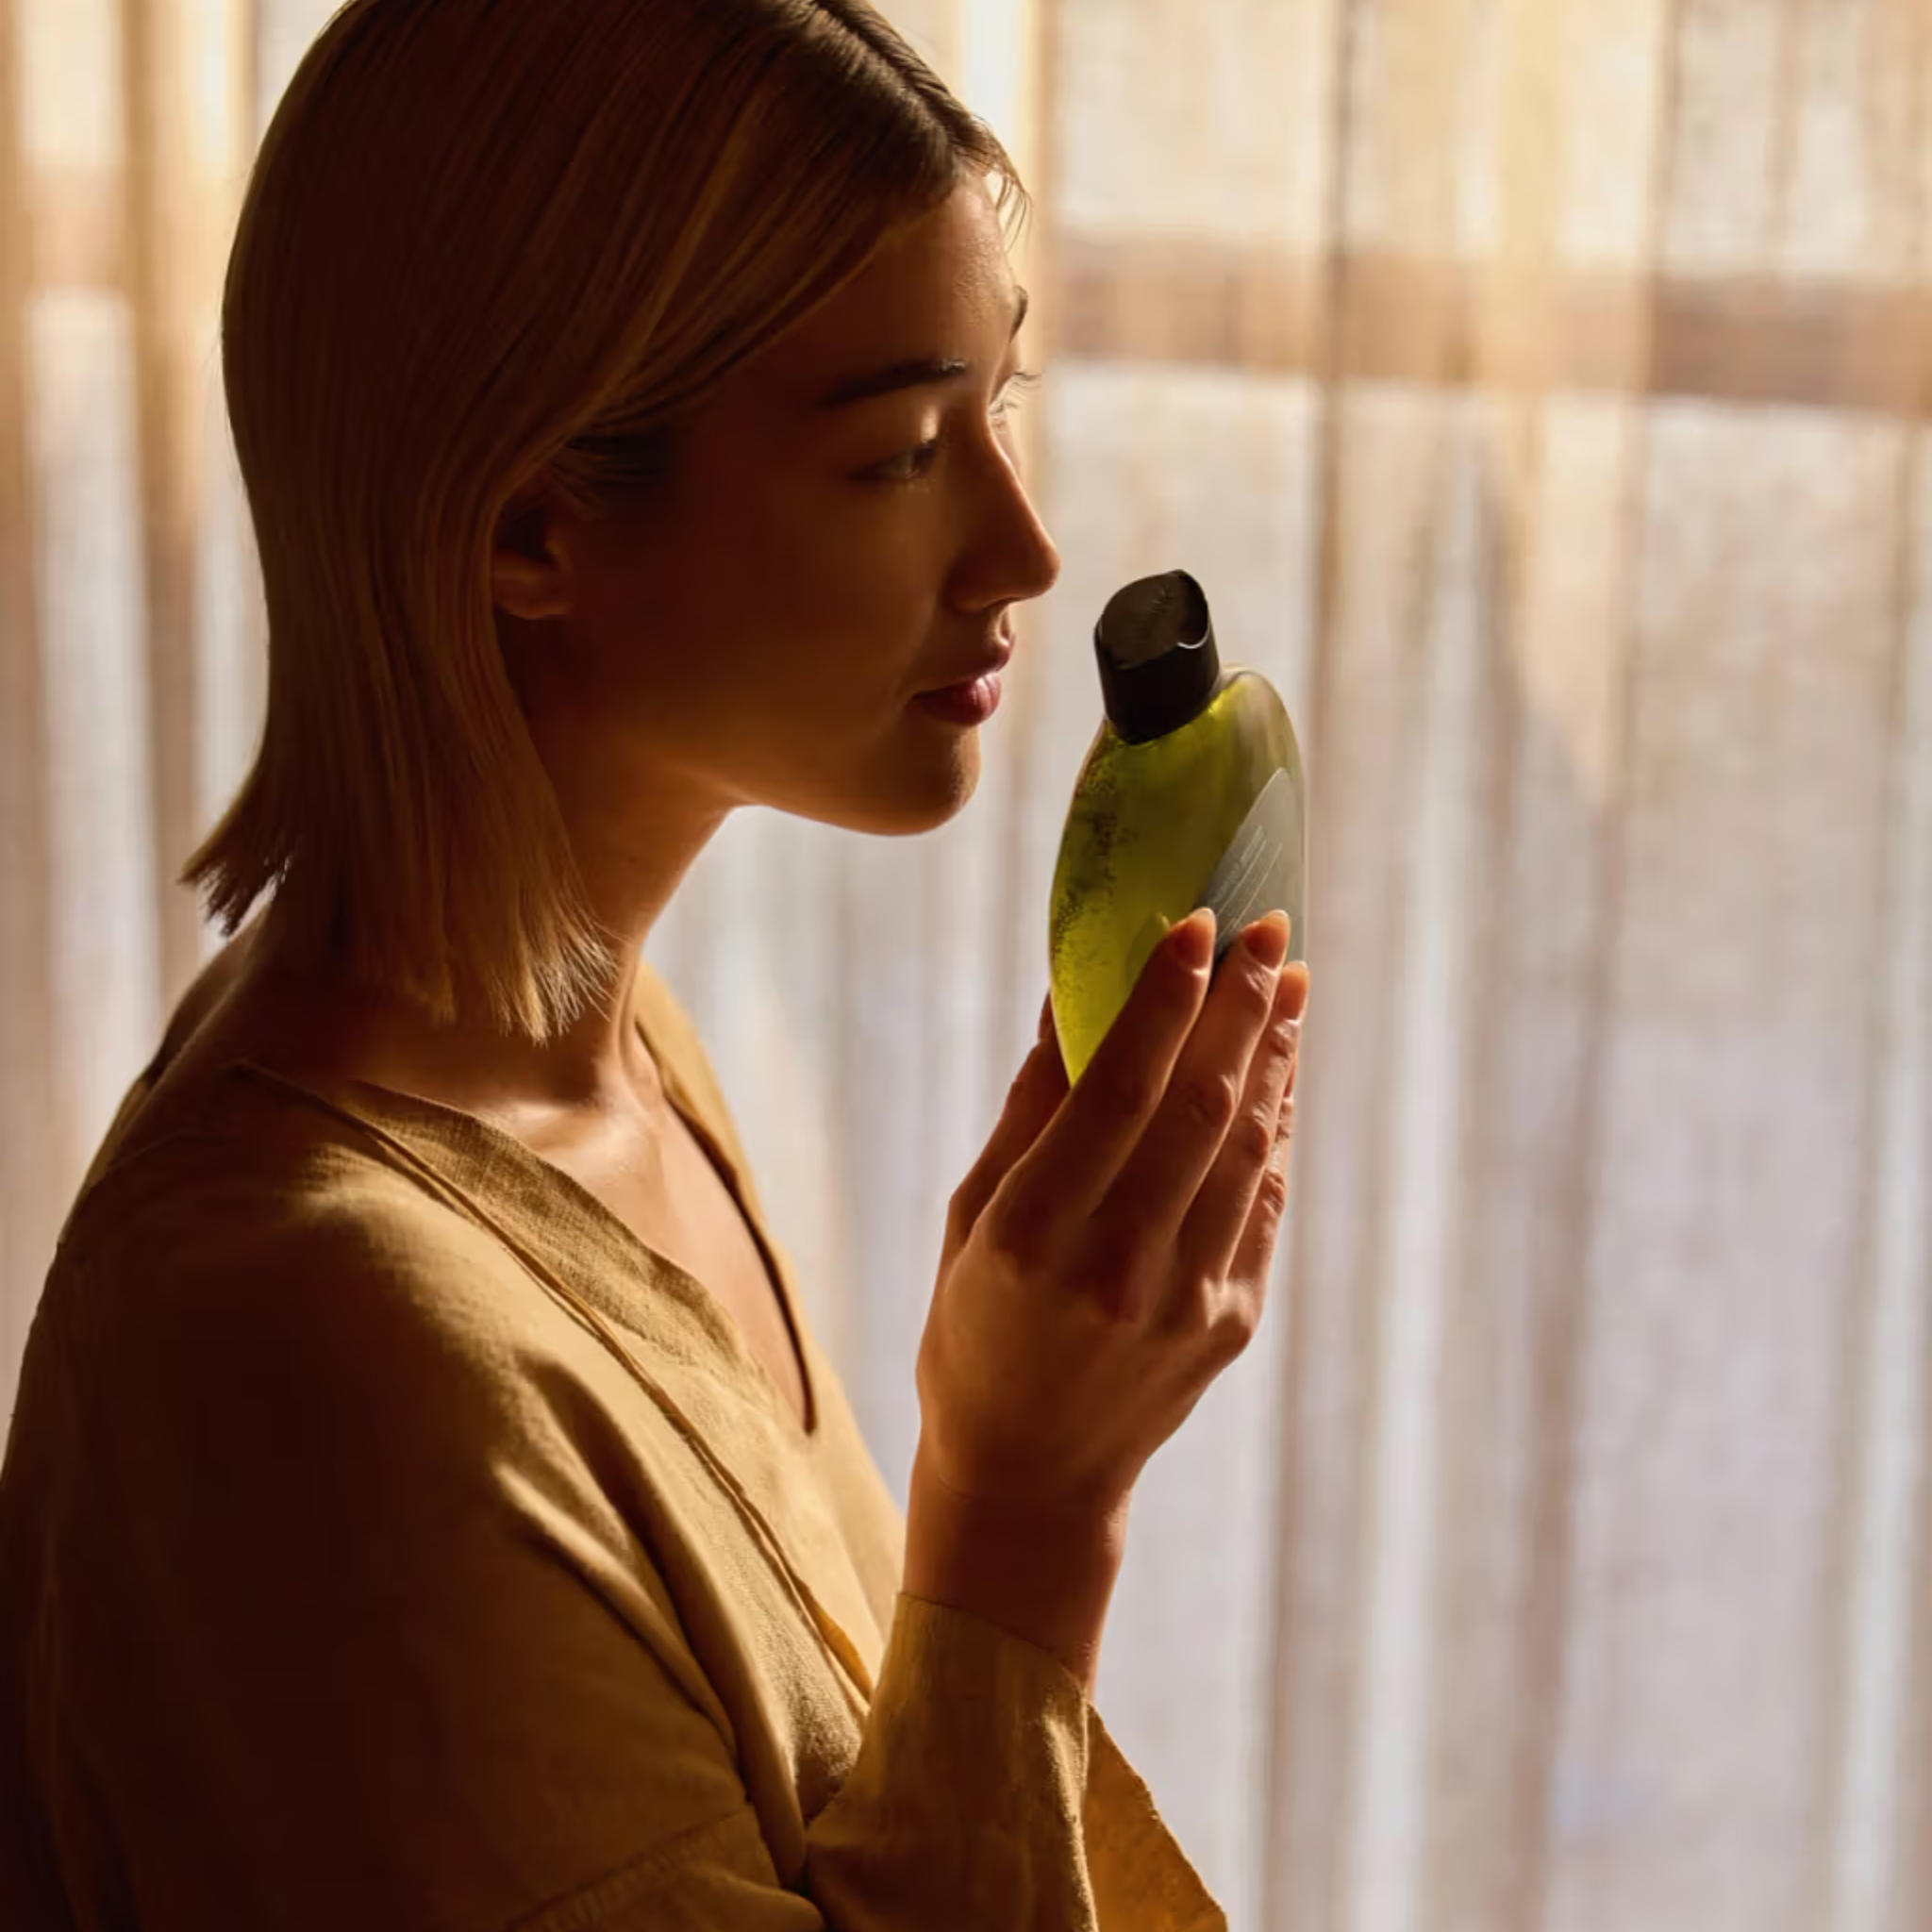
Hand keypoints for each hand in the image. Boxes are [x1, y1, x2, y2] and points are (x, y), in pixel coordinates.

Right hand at [913, 907, 1308, 1529]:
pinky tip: (1280, 1071)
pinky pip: (1265, 1201)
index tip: (1198, 924)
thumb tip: (1075, 991)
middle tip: (1270, 929)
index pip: (1116, 1092)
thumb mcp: (971, 1218)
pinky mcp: (1232, 1321)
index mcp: (1032, 1234)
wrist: (1031, 1476)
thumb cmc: (975, 1328)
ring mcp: (1185, 1300)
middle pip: (1200, 1109)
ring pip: (1248, 1148)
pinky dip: (1277, 1128)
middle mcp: (1116, 1267)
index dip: (1163, 1001)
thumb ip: (1030, 1110)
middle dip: (1241, 1006)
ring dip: (1273, 1056)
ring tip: (1288, 981)